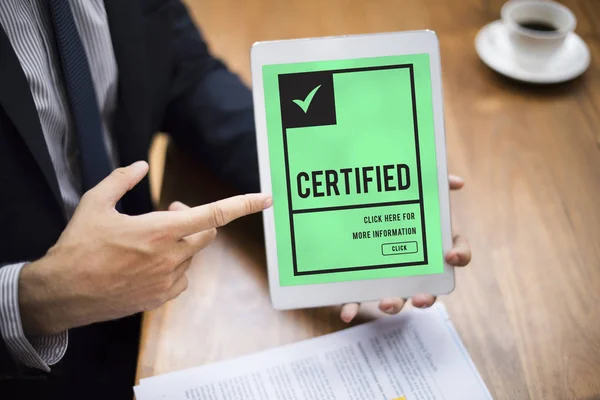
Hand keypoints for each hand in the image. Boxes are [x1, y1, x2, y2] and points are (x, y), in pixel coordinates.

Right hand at [18, 161, 271, 335]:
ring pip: (192, 256)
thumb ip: (122, 179)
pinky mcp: (160, 299)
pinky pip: (181, 278)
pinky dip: (174, 267)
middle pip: (207, 234)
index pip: (214, 214)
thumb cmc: (77, 246)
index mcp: (160, 230)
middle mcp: (171, 256)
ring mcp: (167, 281)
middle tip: (171, 214)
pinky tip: (149, 264)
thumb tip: (143, 165)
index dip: (243, 204)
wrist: (62, 293)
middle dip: (196, 221)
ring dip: (181, 245)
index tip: (266, 198)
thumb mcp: (95, 203)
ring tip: (150, 242)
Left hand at [340, 174, 470, 322]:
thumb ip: (435, 184)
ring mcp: (391, 278)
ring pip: (399, 297)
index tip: (450, 256)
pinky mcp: (364, 282)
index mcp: (434, 245)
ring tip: (386, 304)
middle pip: (429, 287)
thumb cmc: (397, 202)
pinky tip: (346, 313)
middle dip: (426, 297)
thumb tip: (456, 182)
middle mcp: (416, 268)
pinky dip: (353, 307)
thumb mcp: (416, 190)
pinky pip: (360, 299)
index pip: (457, 254)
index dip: (459, 256)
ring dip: (394, 304)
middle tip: (420, 298)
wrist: (357, 209)